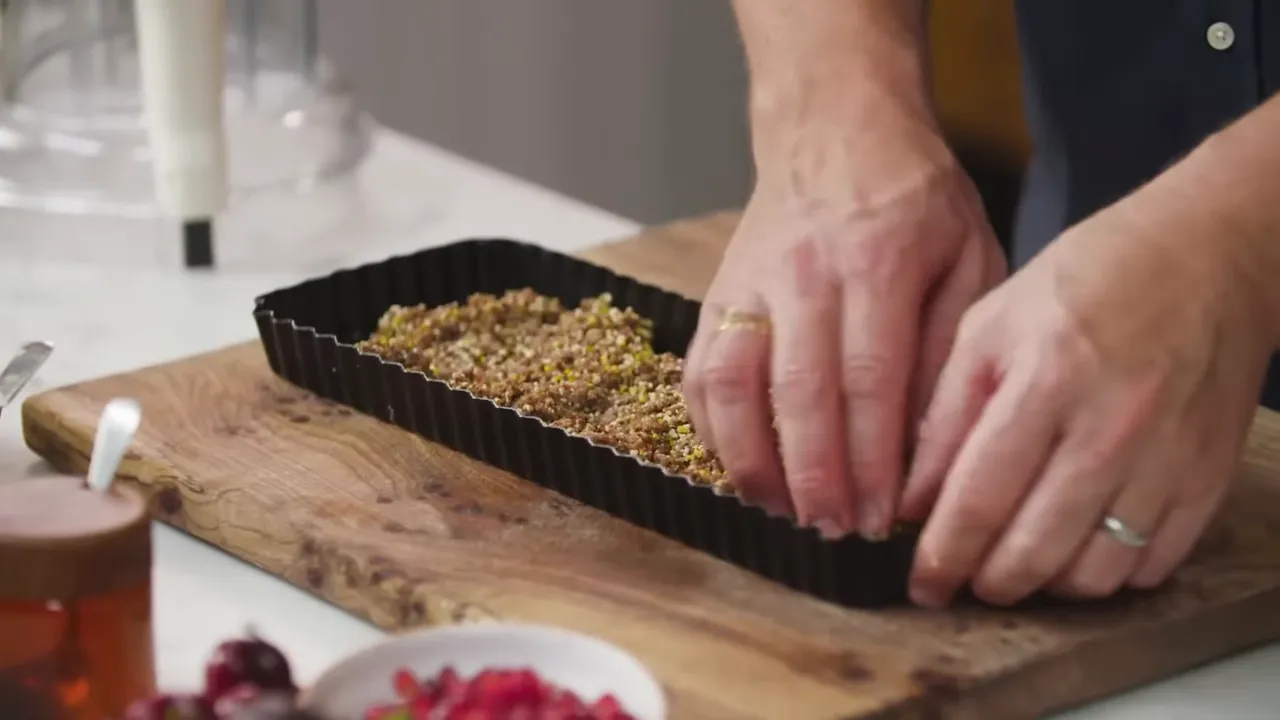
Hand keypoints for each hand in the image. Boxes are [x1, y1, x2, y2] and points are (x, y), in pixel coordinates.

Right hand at [682, 131, 1004, 538]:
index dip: (873, 459)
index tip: (884, 517)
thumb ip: (947, 344)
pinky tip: (742, 469)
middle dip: (815, 476)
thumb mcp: (969, 256)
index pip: (870, 380)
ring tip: (783, 513)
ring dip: (754, 461)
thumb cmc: (916, 200)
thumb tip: (923, 444)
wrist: (835, 130)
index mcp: (878, 261)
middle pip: (798, 392)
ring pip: (733, 384)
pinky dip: (713, 429)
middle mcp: (804, 272)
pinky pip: (701, 371)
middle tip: (836, 532)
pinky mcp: (717, 294)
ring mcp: (748, 282)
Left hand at [901, 198, 1272, 606]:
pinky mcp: (1208, 477)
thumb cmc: (1090, 279)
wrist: (1209, 255)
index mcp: (1047, 378)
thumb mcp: (991, 325)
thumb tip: (914, 500)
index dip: (942, 556)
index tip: (923, 584)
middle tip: (965, 577)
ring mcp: (1168, 458)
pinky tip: (1079, 545)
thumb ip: (945, 415)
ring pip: (1095, 572)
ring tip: (1019, 560)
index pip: (979, 497)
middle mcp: (1112, 426)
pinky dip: (1108, 571)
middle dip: (987, 581)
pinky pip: (1151, 563)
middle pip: (1035, 549)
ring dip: (1045, 583)